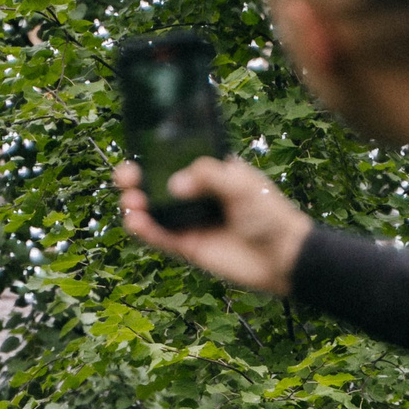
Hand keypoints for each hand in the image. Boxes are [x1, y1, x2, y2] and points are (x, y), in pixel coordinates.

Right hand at [114, 157, 313, 296]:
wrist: (283, 257)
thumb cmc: (269, 214)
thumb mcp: (241, 185)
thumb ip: (208, 176)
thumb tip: (173, 184)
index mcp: (212, 173)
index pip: (177, 159)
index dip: (155, 155)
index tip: (138, 150)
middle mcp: (197, 195)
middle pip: (159, 184)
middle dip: (138, 179)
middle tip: (125, 176)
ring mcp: (191, 221)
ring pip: (155, 211)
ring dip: (136, 205)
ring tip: (130, 201)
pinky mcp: (189, 246)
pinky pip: (161, 237)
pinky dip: (145, 230)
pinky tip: (135, 221)